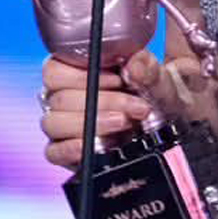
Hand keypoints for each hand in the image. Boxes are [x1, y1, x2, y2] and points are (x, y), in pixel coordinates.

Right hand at [38, 54, 150, 169]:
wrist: (163, 119)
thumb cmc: (150, 91)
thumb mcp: (155, 75)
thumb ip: (146, 66)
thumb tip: (134, 66)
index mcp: (73, 68)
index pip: (55, 69)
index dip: (84, 75)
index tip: (118, 80)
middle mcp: (61, 95)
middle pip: (59, 98)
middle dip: (101, 102)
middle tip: (133, 106)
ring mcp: (61, 124)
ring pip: (54, 123)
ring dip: (93, 124)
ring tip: (126, 122)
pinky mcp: (64, 151)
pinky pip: (54, 152)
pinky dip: (72, 149)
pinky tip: (97, 144)